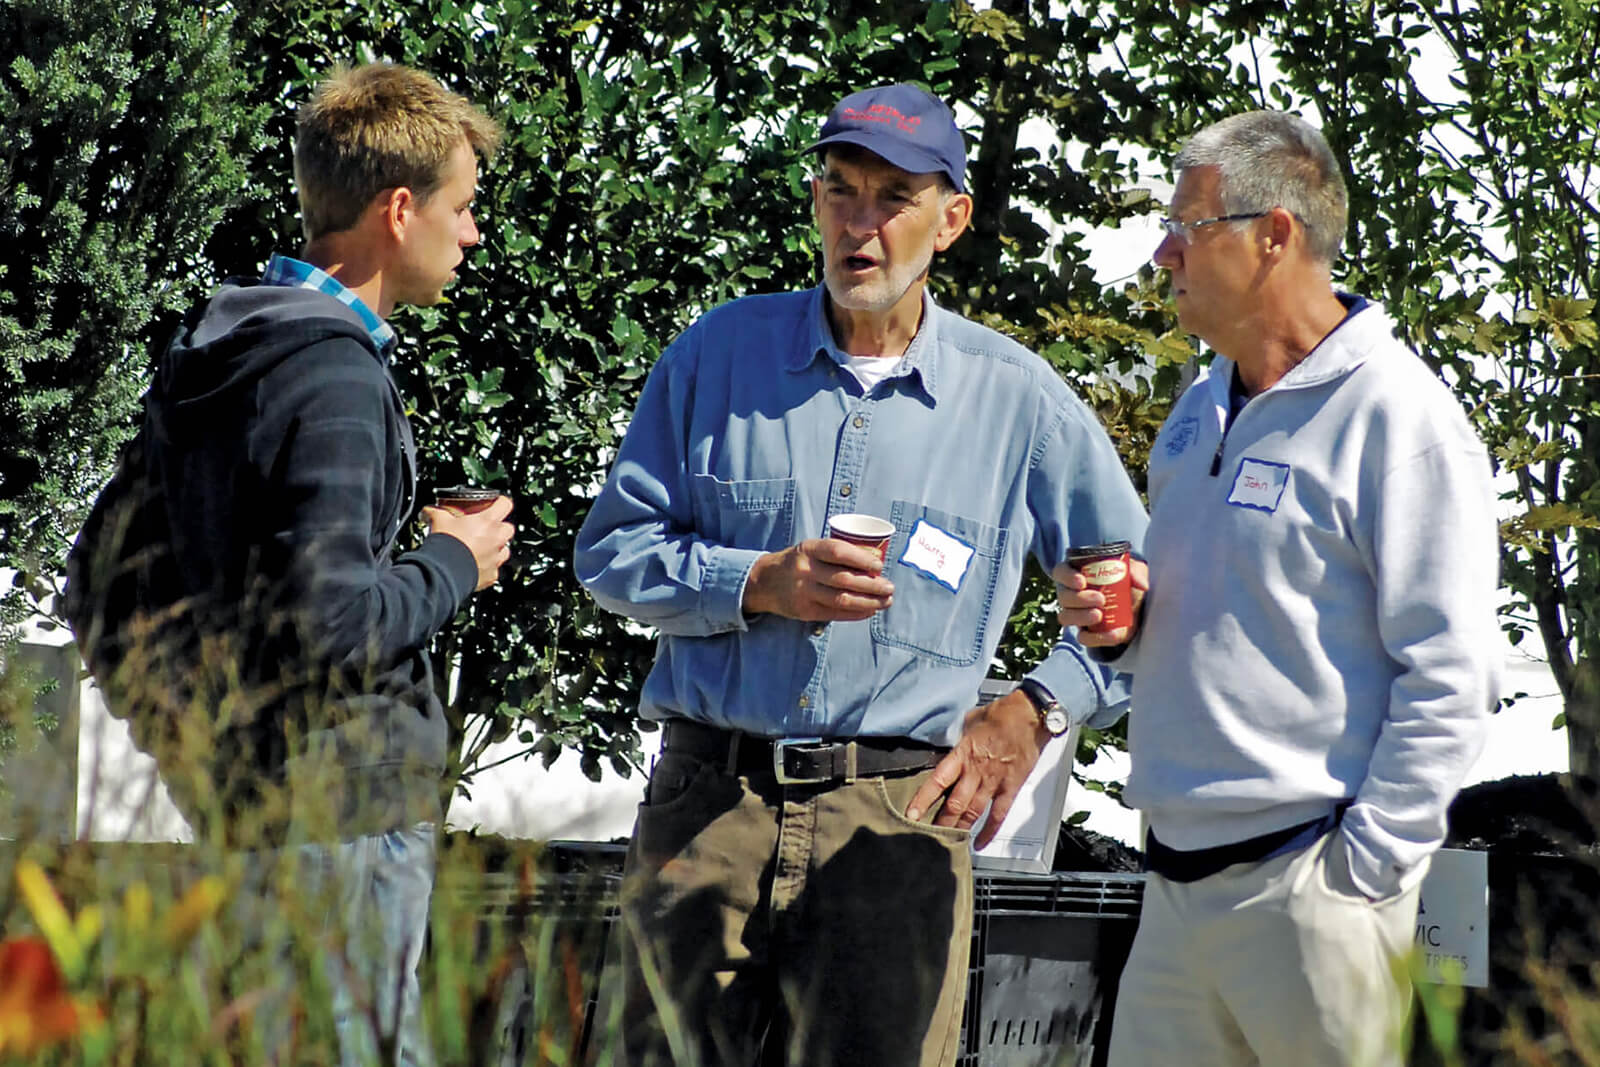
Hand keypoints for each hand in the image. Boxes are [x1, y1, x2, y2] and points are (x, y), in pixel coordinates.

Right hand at [421, 495, 514, 590]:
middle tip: (485, 528)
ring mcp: (496, 557)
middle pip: (508, 528)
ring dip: (496, 547)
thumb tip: (428, 510)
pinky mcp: (492, 574)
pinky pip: (495, 568)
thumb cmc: (446, 545)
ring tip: (481, 548)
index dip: (500, 502)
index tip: (495, 504)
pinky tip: (476, 565)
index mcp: (488, 522)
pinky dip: (488, 567)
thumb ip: (436, 512)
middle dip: (499, 527)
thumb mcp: (439, 521)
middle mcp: (496, 539)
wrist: (444, 573)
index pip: (505, 504)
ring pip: (505, 549)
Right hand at [742, 538, 893, 620]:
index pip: (839, 552)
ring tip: (885, 601)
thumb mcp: (810, 549)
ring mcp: (804, 592)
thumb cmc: (797, 562)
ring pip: (842, 599)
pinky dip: (856, 613)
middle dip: (872, 585)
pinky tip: (870, 611)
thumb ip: (834, 554)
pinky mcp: (805, 610)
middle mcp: (805, 570)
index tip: (880, 566)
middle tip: (890, 588)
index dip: (862, 559)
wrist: (764, 582)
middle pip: (844, 579)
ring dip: (868, 602)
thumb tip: (873, 564)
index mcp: (809, 549)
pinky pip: (835, 613)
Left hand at [905, 691, 1049, 848]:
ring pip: (973, 812)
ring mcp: (994, 781)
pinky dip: (989, 831)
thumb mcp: (970, 721)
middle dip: (940, 822)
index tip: (912, 813)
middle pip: (954, 803)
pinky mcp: (1010, 788)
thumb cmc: (1001, 715)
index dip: (924, 799)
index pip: (938, 780)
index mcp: (963, 754)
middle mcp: (976, 771)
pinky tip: (980, 842)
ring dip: (959, 829)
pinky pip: (998, 815)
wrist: (1030, 716)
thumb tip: (947, 741)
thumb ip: (957, 738)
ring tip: (947, 842)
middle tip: (926, 836)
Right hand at [1051, 557, 1147, 645]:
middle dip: (1079, 599)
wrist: (1136, 606)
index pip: (1061, 572)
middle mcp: (1071, 593)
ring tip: (1099, 615)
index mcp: (1077, 573)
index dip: (1067, 577)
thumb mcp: (1135, 571)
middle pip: (1063, 596)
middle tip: (1100, 599)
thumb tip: (1141, 584)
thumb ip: (1137, 572)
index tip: (1082, 581)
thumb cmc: (1128, 582)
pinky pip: (1083, 638)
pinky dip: (1097, 638)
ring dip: (1081, 617)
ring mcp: (1076, 614)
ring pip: (1066, 617)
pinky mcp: (1087, 632)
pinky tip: (1112, 633)